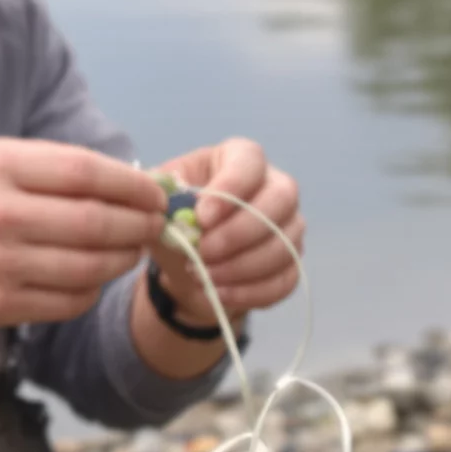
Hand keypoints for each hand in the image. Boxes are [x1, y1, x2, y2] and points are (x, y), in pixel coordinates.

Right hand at [0, 138, 164, 324]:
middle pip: (94, 223)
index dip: (131, 185)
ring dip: (125, 259)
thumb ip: (60, 166)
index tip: (156, 194)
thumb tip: (136, 182)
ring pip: (90, 267)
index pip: (85, 173)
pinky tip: (97, 274)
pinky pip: (72, 300)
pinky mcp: (2, 305)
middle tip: (156, 225)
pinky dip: (95, 289)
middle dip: (139, 225)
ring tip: (134, 249)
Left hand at [153, 138, 303, 324]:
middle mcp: (275, 186)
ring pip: (285, 244)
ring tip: (203, 276)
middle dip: (240, 231)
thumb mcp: (159, 201)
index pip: (250, 161)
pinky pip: (284, 279)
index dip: (231, 188)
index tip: (202, 217)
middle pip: (281, 200)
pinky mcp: (291, 263)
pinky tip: (218, 293)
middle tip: (204, 252)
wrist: (186, 264)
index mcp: (240, 158)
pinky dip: (250, 291)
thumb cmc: (175, 220)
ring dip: (242, 266)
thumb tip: (164, 200)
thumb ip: (160, 196)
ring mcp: (289, 226)